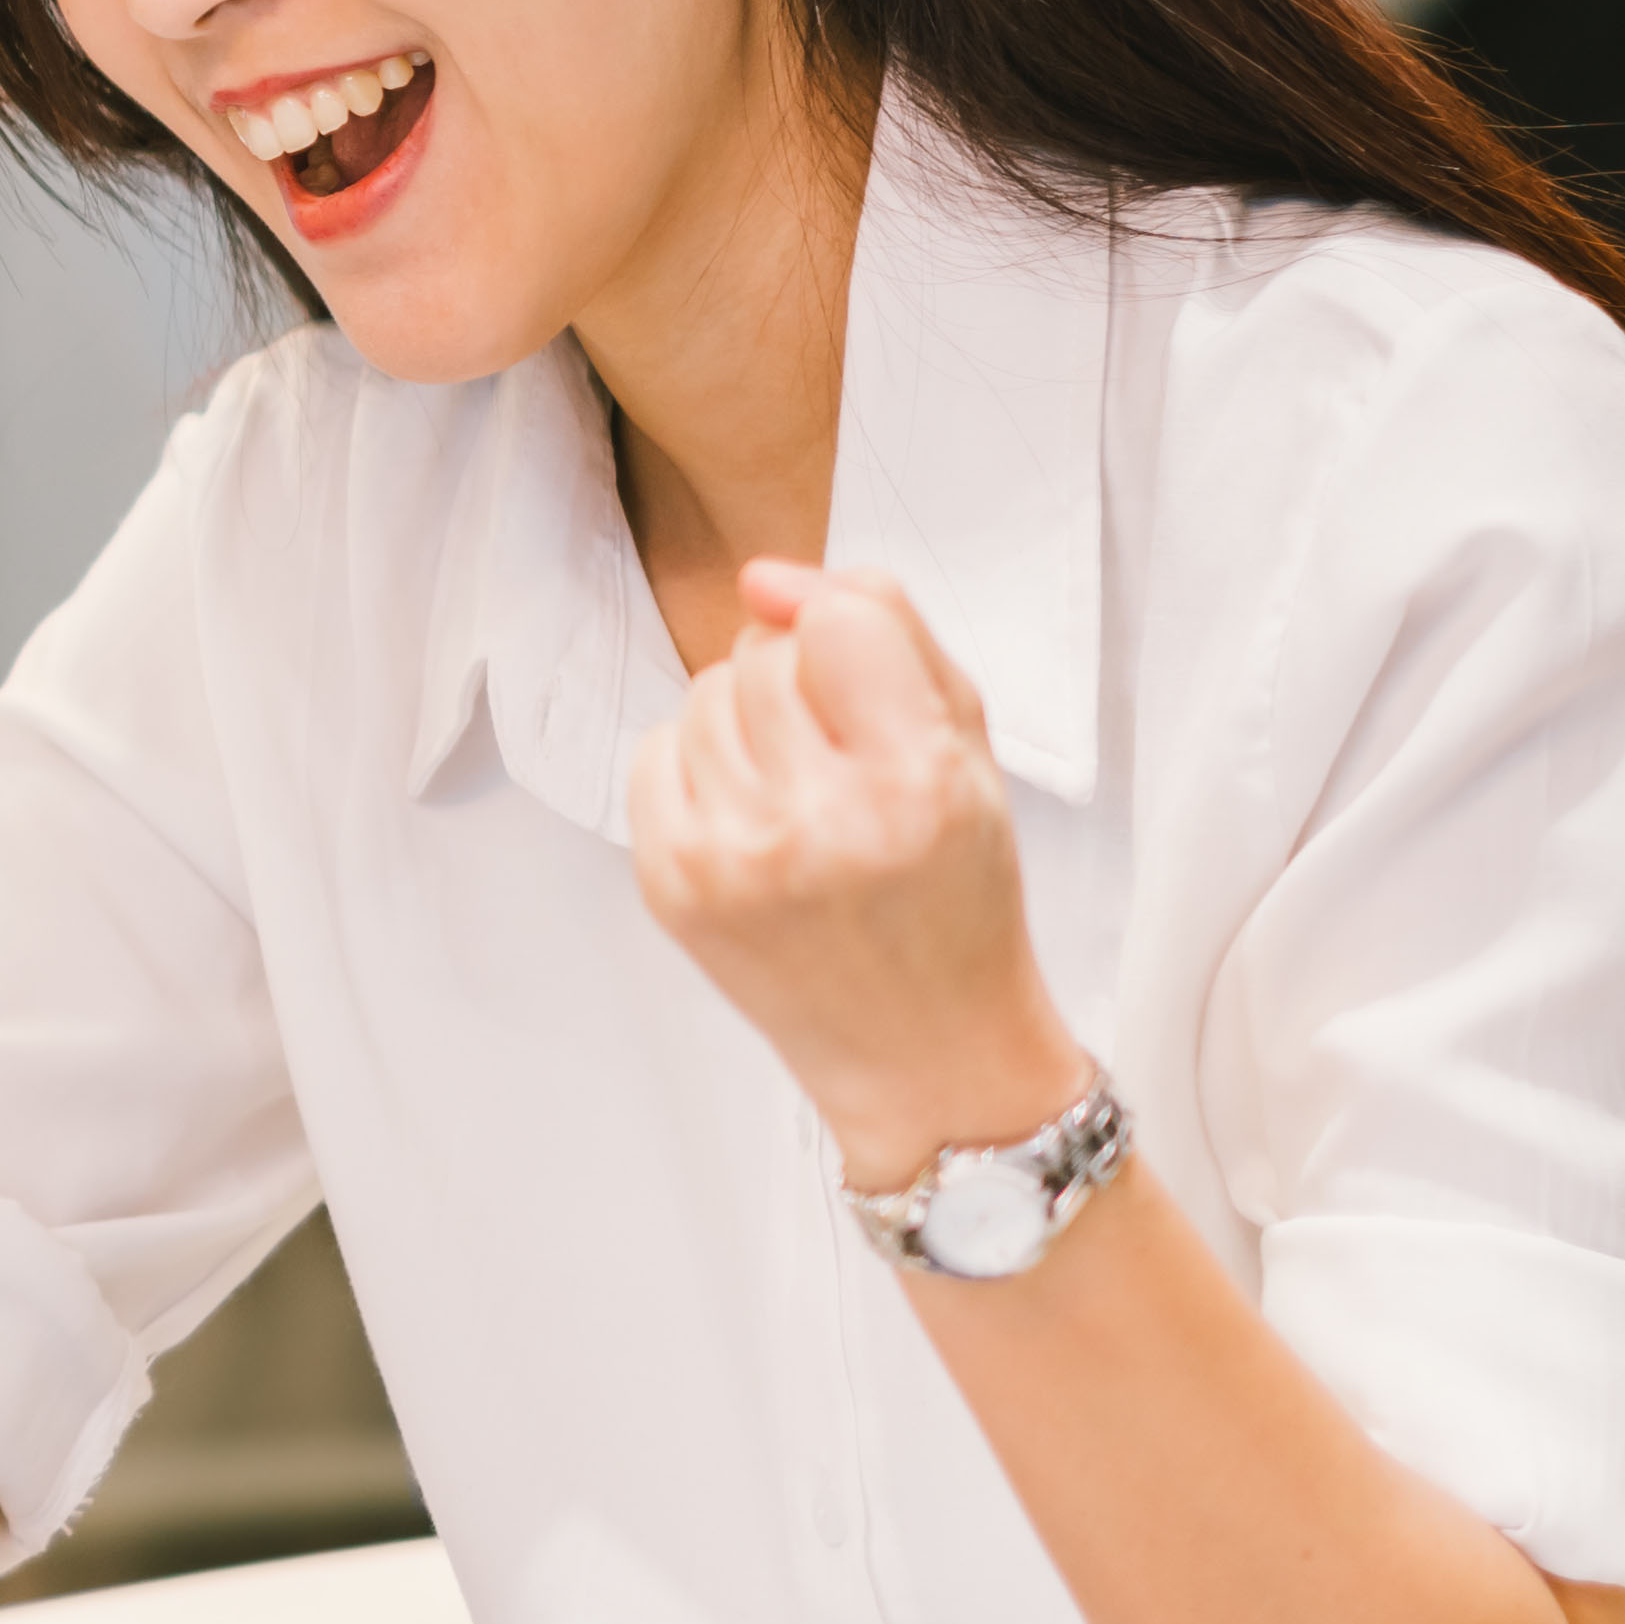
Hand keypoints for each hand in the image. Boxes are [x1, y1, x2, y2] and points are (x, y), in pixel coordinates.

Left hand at [623, 561, 1083, 1182]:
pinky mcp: (671, 885)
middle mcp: (820, 821)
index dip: (846, 631)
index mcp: (916, 781)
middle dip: (799, 684)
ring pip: (703, 696)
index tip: (862, 675)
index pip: (840, 620)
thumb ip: (886, 632)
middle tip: (843, 758)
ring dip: (747, 724)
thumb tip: (764, 576)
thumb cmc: (955, 891)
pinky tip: (753, 820)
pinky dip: (698, 769)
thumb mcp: (971, 750)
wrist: (925, 1047)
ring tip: (802, 794)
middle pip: (763, 655)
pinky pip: (654, 753)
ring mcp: (734, 858)